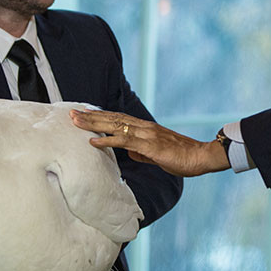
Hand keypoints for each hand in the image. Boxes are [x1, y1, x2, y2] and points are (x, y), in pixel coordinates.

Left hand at [70, 109, 230, 176]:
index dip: (99, 116)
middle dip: (90, 116)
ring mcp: (146, 134)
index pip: (118, 118)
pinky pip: (124, 141)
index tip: (83, 114)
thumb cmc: (182, 157)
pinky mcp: (149, 145)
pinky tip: (93, 140)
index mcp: (145, 128)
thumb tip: (129, 152)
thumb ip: (142, 152)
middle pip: (112, 118)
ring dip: (93, 124)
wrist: (200, 157)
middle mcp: (144, 127)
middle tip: (71, 113)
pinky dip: (107, 140)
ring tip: (75, 122)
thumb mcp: (157, 155)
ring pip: (115, 126)